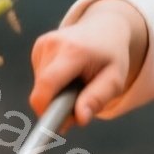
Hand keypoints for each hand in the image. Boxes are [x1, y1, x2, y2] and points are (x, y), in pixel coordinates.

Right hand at [29, 0, 146, 125]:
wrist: (105, 28)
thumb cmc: (112, 57)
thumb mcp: (115, 80)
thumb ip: (97, 99)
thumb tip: (80, 119)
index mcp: (74, 51)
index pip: (47, 84)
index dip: (44, 108)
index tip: (53, 126)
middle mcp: (54, 44)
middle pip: (42, 89)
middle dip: (56, 105)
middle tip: (78, 106)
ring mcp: (43, 43)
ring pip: (40, 85)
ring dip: (56, 93)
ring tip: (76, 83)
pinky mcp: (38, 46)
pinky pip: (40, 77)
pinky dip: (52, 83)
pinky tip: (68, 74)